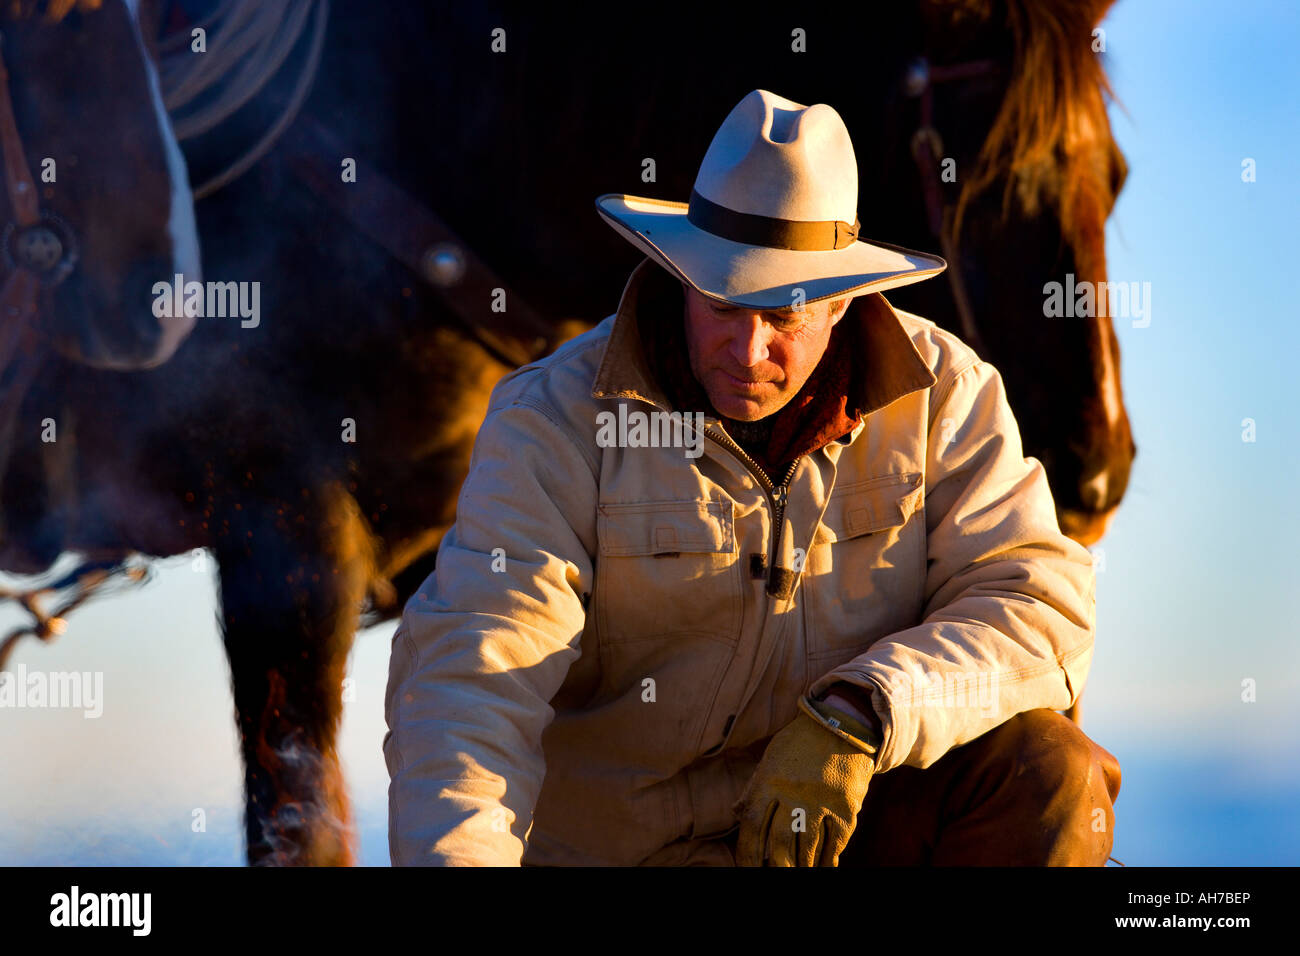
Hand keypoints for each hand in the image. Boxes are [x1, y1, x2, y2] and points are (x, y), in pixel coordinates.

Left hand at [733, 696, 876, 866]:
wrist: (843, 725)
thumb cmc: (800, 744)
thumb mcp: (772, 758)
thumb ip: (755, 787)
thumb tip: (736, 812)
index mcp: (770, 779)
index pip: (753, 824)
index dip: (748, 853)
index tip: (748, 868)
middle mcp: (794, 792)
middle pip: (781, 842)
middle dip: (778, 865)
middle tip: (777, 872)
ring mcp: (822, 801)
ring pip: (809, 847)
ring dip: (803, 865)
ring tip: (799, 872)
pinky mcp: (847, 807)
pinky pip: (836, 843)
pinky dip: (829, 859)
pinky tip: (823, 866)